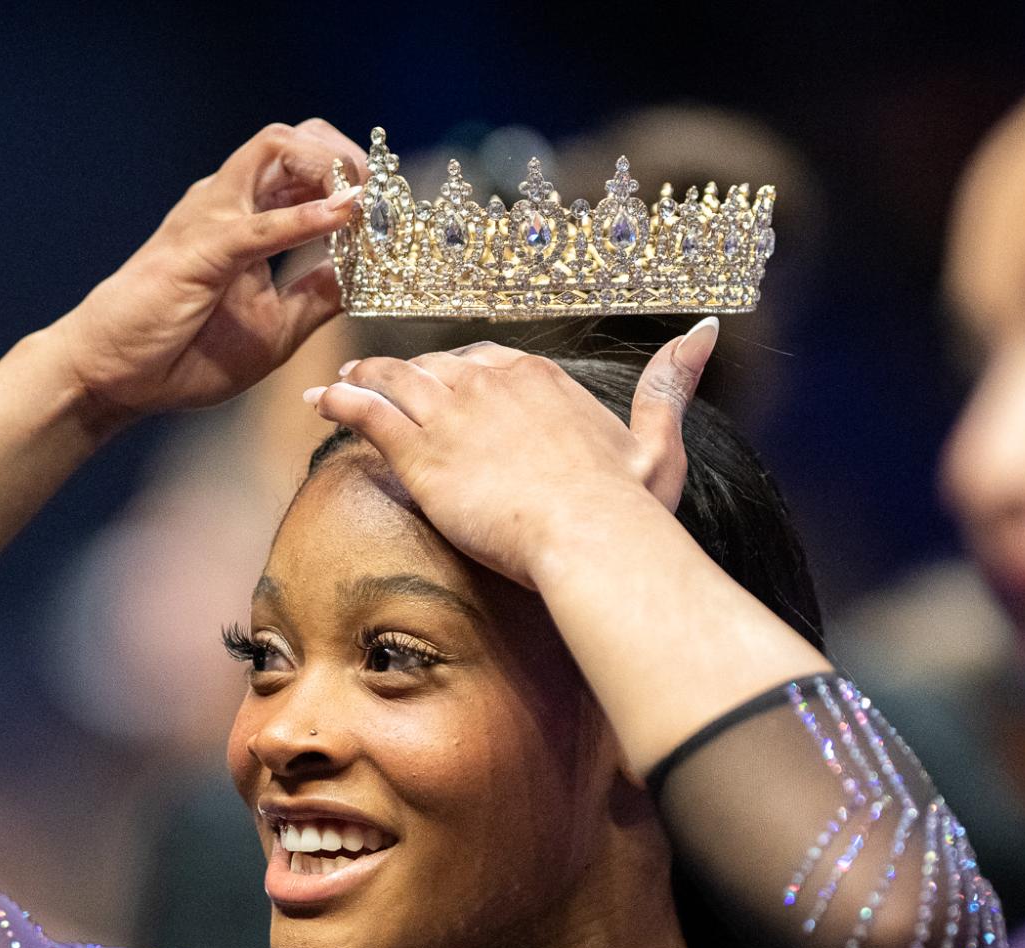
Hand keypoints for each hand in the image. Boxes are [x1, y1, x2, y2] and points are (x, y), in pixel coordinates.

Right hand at [50, 120, 367, 434]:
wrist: (115, 376)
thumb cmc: (184, 352)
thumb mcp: (276, 328)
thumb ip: (318, 297)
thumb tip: (366, 277)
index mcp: (246, 217)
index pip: (305, 166)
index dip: (353, 179)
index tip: (389, 218)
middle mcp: (228, 202)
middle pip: (295, 137)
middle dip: (347, 158)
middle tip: (380, 203)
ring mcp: (212, 217)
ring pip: (276, 149)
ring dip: (330, 169)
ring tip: (364, 204)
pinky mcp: (201, 250)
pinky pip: (259, 223)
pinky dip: (304, 218)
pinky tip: (342, 219)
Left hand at [302, 319, 719, 586]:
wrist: (591, 540)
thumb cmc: (630, 509)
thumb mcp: (658, 440)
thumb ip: (670, 384)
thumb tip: (706, 331)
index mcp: (541, 378)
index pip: (488, 361)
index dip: (462, 371)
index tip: (446, 381)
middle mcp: (492, 382)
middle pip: (436, 367)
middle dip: (406, 375)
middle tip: (378, 382)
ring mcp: (453, 414)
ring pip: (394, 381)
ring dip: (363, 379)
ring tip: (339, 385)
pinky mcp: (421, 453)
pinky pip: (367, 413)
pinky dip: (339, 402)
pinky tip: (318, 401)